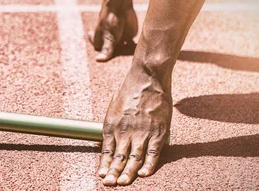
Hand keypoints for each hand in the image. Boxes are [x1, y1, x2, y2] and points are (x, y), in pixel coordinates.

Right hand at [88, 6, 137, 61]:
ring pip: (124, 54)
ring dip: (129, 57)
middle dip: (121, 62)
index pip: (104, 58)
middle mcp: (109, 46)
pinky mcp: (129, 40)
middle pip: (116, 58)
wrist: (120, 6)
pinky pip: (132, 48)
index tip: (116, 69)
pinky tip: (140, 53)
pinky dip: (135, 51)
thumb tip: (98, 60)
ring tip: (136, 61)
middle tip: (129, 65)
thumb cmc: (109, 20)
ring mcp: (119, 43)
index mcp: (100, 46)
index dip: (110, 64)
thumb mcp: (108, 36)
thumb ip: (106, 49)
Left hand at [97, 69, 171, 185]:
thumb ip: (112, 124)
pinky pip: (152, 153)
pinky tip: (143, 174)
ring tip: (122, 183)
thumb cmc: (130, 91)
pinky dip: (148, 165)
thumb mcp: (114, 108)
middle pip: (118, 157)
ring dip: (127, 173)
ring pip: (133, 158)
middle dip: (113, 173)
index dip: (104, 164)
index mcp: (112, 126)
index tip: (101, 175)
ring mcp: (141, 133)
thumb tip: (109, 138)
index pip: (106, 151)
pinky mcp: (157, 132)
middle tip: (109, 185)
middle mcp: (125, 131)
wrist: (147, 78)